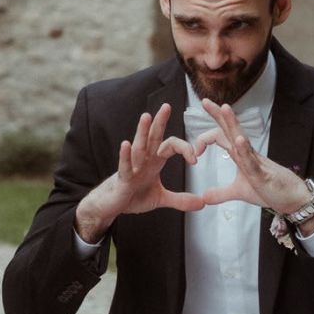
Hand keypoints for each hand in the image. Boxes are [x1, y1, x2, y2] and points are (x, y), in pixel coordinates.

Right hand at [74, 103, 202, 241]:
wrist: (112, 206)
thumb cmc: (133, 196)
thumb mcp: (160, 198)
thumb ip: (180, 199)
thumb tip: (202, 203)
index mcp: (153, 161)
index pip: (170, 146)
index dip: (184, 149)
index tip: (195, 160)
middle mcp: (143, 160)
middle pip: (153, 137)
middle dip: (159, 122)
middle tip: (167, 106)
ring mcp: (131, 167)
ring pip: (139, 147)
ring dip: (142, 132)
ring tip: (146, 117)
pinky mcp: (122, 179)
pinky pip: (124, 165)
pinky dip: (125, 155)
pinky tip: (126, 144)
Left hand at [190, 99, 313, 229]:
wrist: (291, 198)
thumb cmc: (269, 190)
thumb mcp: (240, 192)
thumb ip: (221, 192)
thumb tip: (204, 197)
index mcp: (240, 154)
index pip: (222, 136)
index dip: (205, 139)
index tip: (193, 151)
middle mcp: (247, 153)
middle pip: (231, 129)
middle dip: (218, 114)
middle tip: (205, 101)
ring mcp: (255, 161)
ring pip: (242, 137)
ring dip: (233, 123)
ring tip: (225, 107)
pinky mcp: (262, 173)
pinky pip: (252, 160)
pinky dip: (245, 150)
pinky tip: (238, 140)